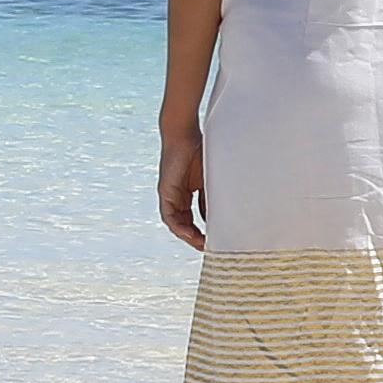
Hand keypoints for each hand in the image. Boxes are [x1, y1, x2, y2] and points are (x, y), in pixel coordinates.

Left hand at [157, 111, 206, 248]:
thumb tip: (217, 218)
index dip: (202, 231)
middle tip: (209, 248)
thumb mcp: (210, 180)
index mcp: (187, 193)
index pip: (193, 218)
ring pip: (176, 222)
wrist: (184, 134)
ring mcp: (170, 194)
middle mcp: (177, 196)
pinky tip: (188, 233)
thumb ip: (211, 198)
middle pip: (184, 223)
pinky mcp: (165, 191)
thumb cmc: (199, 151)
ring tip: (200, 244)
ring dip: (187, 235)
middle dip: (195, 238)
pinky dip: (178, 226)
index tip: (214, 240)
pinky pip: (169, 215)